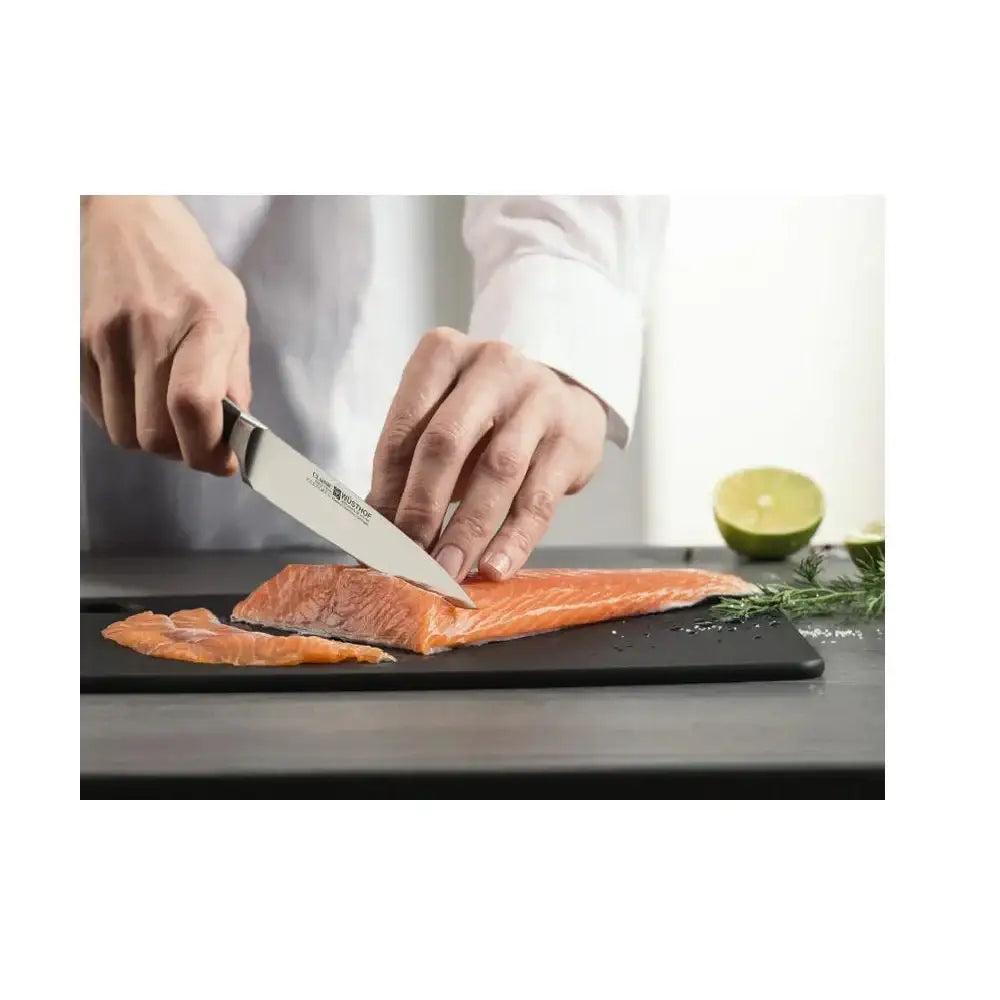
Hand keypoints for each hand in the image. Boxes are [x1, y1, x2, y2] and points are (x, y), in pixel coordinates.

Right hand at [80, 196, 250, 475]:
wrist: (126, 219)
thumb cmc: (187, 268)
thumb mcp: (232, 311)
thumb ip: (235, 376)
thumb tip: (235, 435)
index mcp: (205, 320)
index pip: (193, 405)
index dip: (209, 450)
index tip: (223, 462)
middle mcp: (152, 329)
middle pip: (156, 434)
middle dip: (184, 452)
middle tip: (199, 440)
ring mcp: (108, 337)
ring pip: (126, 433)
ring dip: (154, 440)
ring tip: (171, 417)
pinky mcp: (80, 343)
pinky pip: (100, 414)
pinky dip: (126, 420)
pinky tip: (143, 398)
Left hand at [367, 327, 607, 580]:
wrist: (566, 398)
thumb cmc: (487, 415)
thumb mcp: (443, 419)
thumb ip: (408, 465)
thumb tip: (375, 534)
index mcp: (443, 353)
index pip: (404, 426)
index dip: (387, 487)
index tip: (378, 537)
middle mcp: (492, 364)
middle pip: (445, 443)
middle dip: (421, 508)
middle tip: (407, 560)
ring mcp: (537, 398)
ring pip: (496, 473)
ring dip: (467, 532)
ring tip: (446, 572)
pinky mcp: (571, 437)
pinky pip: (538, 498)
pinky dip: (514, 539)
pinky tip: (496, 568)